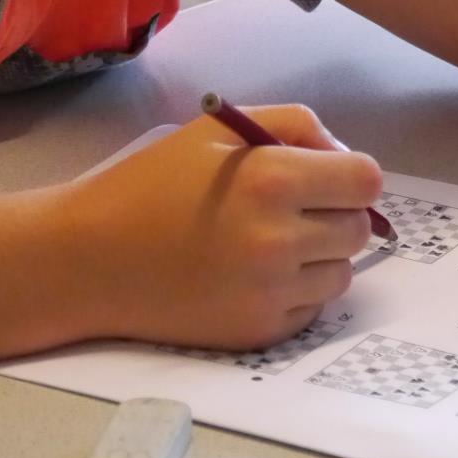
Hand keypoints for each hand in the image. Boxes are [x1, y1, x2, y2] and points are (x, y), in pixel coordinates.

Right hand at [66, 104, 380, 351]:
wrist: (92, 258)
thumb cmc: (155, 182)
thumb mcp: (220, 128)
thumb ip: (294, 124)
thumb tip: (344, 154)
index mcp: (273, 178)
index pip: (366, 180)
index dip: (352, 174)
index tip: (329, 175)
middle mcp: (280, 240)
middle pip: (359, 227)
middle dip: (338, 211)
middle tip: (296, 205)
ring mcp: (271, 293)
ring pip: (343, 271)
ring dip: (322, 254)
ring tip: (272, 239)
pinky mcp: (260, 332)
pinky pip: (313, 307)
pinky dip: (298, 290)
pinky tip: (255, 272)